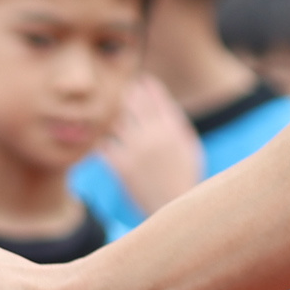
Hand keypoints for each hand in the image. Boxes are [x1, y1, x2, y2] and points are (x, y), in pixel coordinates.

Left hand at [98, 77, 203, 218]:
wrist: (175, 208)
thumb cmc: (186, 180)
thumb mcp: (191, 149)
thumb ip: (179, 127)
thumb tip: (167, 109)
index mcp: (173, 129)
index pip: (157, 98)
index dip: (147, 87)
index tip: (141, 80)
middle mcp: (154, 135)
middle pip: (134, 103)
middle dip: (128, 94)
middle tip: (121, 91)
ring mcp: (136, 149)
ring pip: (116, 121)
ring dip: (112, 116)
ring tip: (108, 114)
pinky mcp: (121, 166)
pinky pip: (104, 144)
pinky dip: (100, 140)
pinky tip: (98, 139)